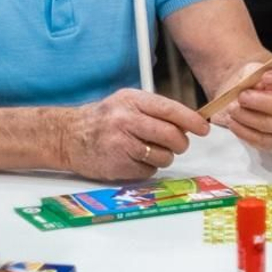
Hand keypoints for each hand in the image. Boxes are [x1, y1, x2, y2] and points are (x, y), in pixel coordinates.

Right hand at [59, 88, 209, 180]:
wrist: (68, 136)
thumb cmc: (103, 119)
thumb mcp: (127, 103)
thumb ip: (155, 110)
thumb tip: (187, 123)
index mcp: (132, 101)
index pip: (170, 110)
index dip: (191, 120)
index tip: (203, 128)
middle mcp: (127, 120)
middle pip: (171, 135)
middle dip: (181, 142)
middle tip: (179, 144)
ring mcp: (121, 144)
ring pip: (163, 155)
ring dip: (164, 156)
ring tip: (150, 150)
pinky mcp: (118, 165)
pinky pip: (149, 170)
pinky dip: (148, 167)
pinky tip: (135, 159)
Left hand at [211, 62, 271, 150]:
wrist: (242, 96)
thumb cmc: (251, 81)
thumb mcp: (252, 69)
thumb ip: (254, 73)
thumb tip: (253, 86)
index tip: (265, 76)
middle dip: (265, 101)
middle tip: (242, 97)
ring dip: (250, 117)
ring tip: (232, 109)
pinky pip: (264, 141)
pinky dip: (245, 132)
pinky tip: (233, 122)